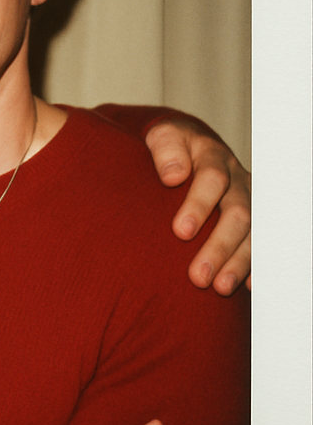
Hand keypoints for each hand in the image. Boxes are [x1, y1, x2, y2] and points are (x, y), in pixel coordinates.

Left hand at [145, 117, 250, 293]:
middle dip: (219, 246)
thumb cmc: (169, 147)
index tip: (181, 232)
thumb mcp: (163, 137)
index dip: (198, 205)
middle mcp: (237, 179)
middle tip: (198, 275)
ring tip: (220, 287)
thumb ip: (166, 150)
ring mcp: (247, 199)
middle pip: (237, 213)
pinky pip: (260, 242)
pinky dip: (256, 265)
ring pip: (252, 232)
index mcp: (213, 157)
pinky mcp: (252, 218)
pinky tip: (247, 286)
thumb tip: (173, 175)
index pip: (212, 179)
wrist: (190, 145)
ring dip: (238, 262)